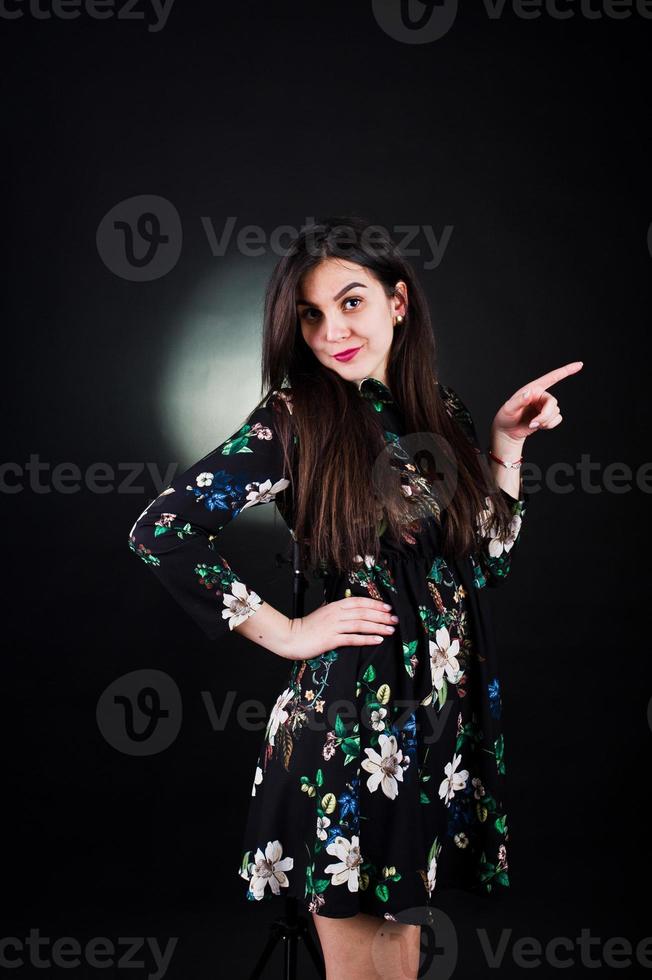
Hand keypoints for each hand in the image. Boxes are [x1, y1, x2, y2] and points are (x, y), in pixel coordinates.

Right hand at [280, 596, 398, 660]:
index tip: (387, 607)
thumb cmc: (306, 627)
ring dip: (378, 626)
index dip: (374, 603)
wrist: (290, 637)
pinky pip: (352, 638)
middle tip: (395, 619)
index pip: (359, 601)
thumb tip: (348, 609)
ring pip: (360, 624)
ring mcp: (333, 626)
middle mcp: (336, 614)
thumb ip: (335, 610)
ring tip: (390, 630)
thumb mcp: (321, 613)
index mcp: (334, 606)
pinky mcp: (331, 639)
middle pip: (363, 612)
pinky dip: (367, 639)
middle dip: (381, 615)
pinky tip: (377, 640)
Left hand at [490, 361, 583, 447]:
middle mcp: (541, 396)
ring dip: (545, 421)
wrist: (508, 432)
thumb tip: (530, 393)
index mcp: (533, 389)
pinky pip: (557, 419)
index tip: (580, 365)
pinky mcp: (547, 416)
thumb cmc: (505, 418)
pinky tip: (539, 426)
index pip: (552, 378)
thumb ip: (519, 401)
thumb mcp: (508, 409)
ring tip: (532, 424)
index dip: (566, 371)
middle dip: (545, 415)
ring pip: (556, 412)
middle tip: (534, 424)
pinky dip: (549, 425)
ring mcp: (545, 406)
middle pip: (553, 402)